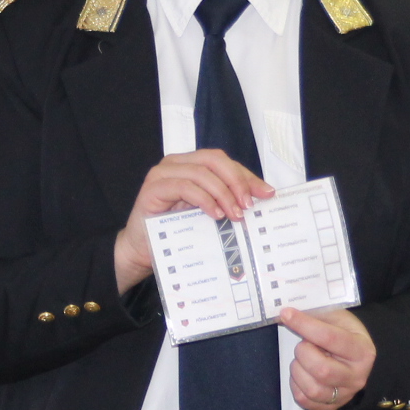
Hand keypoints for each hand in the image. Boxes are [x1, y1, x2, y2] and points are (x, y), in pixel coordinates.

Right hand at [113, 150, 272, 293]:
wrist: (142, 250)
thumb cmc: (175, 231)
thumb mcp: (206, 212)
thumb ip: (225, 201)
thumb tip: (259, 199)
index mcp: (190, 164)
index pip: (224, 161)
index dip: (247, 175)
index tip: (267, 193)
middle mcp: (176, 163)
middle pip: (214, 159)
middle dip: (237, 181)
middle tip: (249, 205)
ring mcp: (162, 173)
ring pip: (201, 172)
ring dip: (223, 193)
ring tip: (235, 214)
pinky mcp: (152, 188)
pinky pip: (184, 187)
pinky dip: (204, 199)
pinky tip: (215, 214)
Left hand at [280, 306, 374, 409]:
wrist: (358, 357)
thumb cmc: (346, 335)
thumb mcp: (338, 319)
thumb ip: (316, 316)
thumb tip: (287, 314)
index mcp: (362, 350)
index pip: (329, 338)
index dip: (305, 325)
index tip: (287, 314)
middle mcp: (357, 376)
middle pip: (322, 370)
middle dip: (303, 353)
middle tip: (304, 345)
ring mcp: (346, 394)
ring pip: (312, 389)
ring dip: (298, 371)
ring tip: (302, 360)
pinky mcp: (333, 406)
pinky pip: (305, 401)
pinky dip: (296, 386)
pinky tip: (302, 374)